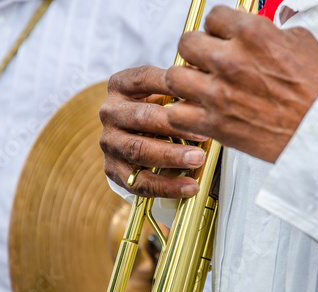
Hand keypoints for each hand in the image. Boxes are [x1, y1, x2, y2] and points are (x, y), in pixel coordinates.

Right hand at [99, 66, 206, 197]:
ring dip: (171, 156)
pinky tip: (189, 186)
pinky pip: (140, 181)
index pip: (145, 79)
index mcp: (120, 86)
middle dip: (174, 126)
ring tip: (198, 159)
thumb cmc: (156, 110)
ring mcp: (110, 142)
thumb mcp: (163, 92)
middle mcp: (110, 113)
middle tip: (203, 133)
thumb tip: (207, 84)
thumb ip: (180, 87)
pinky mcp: (113, 169)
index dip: (171, 85)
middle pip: (141, 117)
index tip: (197, 93)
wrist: (133, 138)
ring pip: (138, 150)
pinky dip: (167, 186)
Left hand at [165, 6, 317, 162]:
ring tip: (196, 86)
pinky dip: (182, 113)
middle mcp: (230, 60)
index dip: (217, 28)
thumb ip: (270, 32)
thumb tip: (257, 27)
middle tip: (205, 61)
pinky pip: (176, 114)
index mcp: (253, 35)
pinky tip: (195, 112)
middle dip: (196, 50)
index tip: (220, 37)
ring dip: (184, 79)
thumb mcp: (301, 43)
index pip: (213, 17)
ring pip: (174, 76)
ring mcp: (219, 93)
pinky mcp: (215, 124)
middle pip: (187, 43)